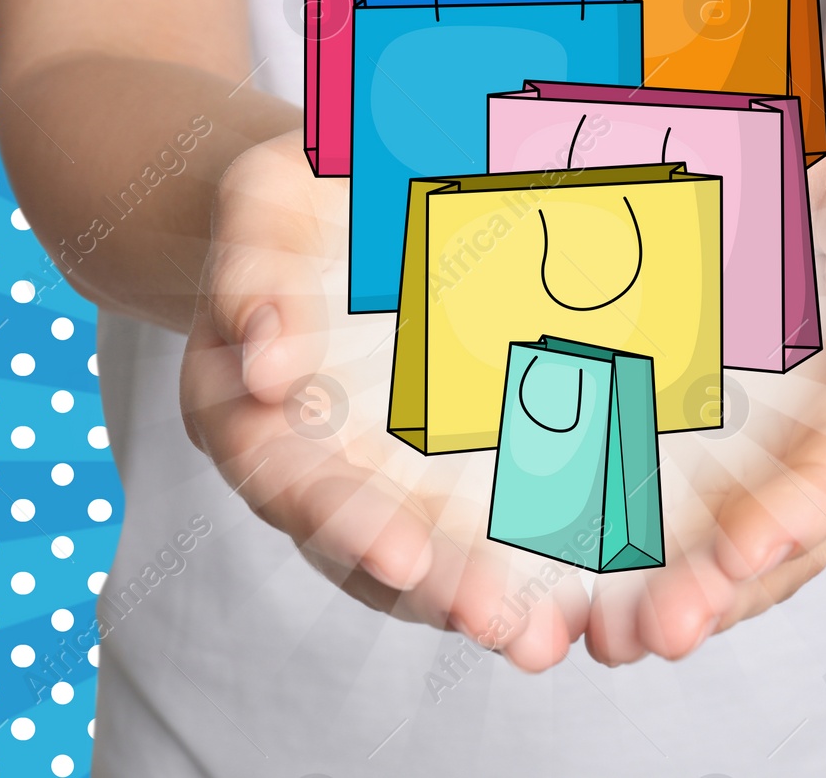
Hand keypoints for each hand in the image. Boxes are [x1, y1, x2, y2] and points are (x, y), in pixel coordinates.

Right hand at [178, 130, 589, 670]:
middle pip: (357, 548)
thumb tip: (268, 365)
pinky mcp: (452, 467)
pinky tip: (579, 597)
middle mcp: (309, 464)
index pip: (286, 480)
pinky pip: (483, 528)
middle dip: (427, 585)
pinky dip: (524, 565)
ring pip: (422, 562)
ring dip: (479, 598)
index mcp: (246, 408)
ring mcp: (380, 474)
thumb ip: (255, 267)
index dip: (340, 520)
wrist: (352, 194)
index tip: (400, 553)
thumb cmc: (304, 194)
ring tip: (544, 632)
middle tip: (493, 616)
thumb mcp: (268, 198)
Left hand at [582, 114, 825, 664]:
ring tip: (608, 642)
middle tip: (661, 630)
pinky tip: (565, 597)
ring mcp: (747, 464)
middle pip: (777, 543)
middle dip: (719, 592)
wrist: (785, 184)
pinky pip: (652, 518)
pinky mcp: (680, 455)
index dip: (805, 510)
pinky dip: (615, 562)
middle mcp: (812, 453)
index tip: (753, 548)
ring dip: (663, 603)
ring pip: (713, 554)